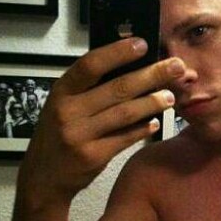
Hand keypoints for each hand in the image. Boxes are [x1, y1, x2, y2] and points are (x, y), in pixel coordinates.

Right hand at [18, 37, 184, 204]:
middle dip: (150, 75)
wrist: (44, 176)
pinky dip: (142, 129)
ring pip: (124, 113)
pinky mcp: (93, 156)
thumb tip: (131, 69)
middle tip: (176, 67)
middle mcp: (69, 111)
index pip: (90, 65)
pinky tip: (154, 123)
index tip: (142, 44)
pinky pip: (124, 138)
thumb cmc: (58, 134)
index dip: (117, 53)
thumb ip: (89, 90)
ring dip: (151, 103)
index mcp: (62, 91)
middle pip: (117, 88)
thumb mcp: (63, 106)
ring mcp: (81, 135)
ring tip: (170, 97)